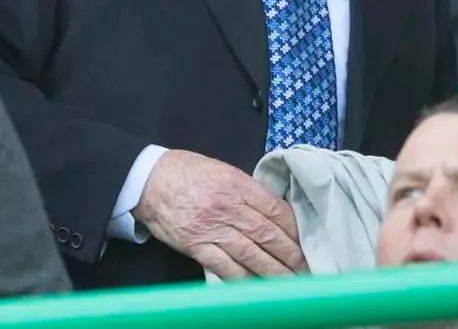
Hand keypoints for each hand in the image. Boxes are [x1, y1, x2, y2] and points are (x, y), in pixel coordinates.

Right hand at [133, 149, 304, 279]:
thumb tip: (270, 209)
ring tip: (291, 282)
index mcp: (240, 186)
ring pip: (251, 253)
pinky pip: (224, 266)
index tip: (307, 241)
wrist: (150, 180)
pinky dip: (242, 279)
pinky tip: (257, 287)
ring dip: (273, 270)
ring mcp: (213, 229)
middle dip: (290, 254)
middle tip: (307, 268)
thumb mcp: (224, 170)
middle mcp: (230, 208)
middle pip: (267, 234)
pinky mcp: (196, 246)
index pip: (275, 210)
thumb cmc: (188, 172)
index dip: (294, 229)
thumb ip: (247, 190)